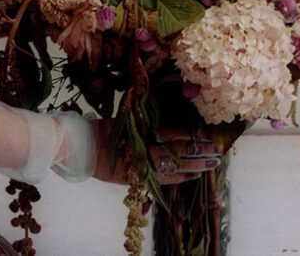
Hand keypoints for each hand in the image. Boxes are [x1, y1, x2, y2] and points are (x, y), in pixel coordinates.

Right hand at [92, 121, 220, 184]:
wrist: (81, 150)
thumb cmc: (101, 130)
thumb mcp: (126, 120)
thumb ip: (147, 121)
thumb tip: (170, 118)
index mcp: (144, 135)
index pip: (176, 136)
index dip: (194, 136)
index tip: (209, 134)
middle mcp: (147, 152)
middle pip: (181, 153)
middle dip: (202, 151)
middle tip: (219, 150)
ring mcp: (145, 168)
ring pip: (178, 169)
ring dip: (197, 166)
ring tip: (212, 163)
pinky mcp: (140, 179)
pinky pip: (166, 181)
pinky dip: (182, 178)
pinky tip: (193, 176)